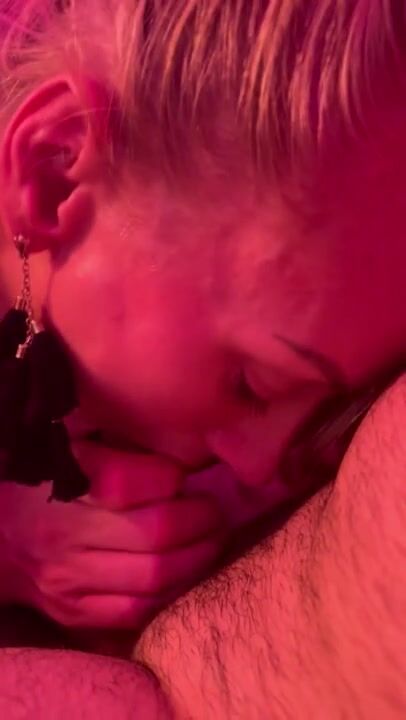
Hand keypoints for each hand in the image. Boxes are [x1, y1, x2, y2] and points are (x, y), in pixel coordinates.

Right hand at [0, 442, 224, 628]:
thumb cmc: (42, 482)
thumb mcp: (68, 445)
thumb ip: (112, 439)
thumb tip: (169, 435)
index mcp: (63, 484)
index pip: (130, 482)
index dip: (171, 477)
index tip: (187, 474)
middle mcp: (65, 534)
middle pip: (154, 533)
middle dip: (200, 520)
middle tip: (214, 510)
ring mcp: (69, 579)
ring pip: (154, 577)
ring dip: (197, 557)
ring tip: (211, 538)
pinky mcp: (74, 611)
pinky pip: (137, 609)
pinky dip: (172, 591)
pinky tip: (186, 570)